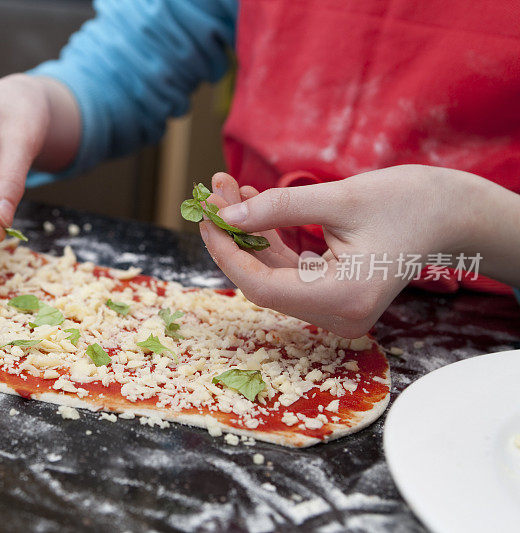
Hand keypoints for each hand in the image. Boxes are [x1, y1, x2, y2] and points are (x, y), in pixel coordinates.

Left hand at [200, 166, 484, 337]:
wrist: (449, 214)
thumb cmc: (407, 203)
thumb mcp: (340, 198)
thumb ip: (280, 208)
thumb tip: (226, 216)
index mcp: (345, 298)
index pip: (263, 286)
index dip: (228, 252)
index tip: (207, 216)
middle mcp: (339, 315)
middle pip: (264, 281)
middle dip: (234, 236)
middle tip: (213, 193)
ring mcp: (336, 309)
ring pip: (272, 275)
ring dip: (248, 234)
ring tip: (228, 189)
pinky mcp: (333, 295)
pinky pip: (289, 271)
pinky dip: (268, 240)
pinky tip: (251, 204)